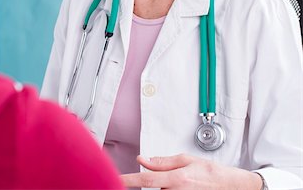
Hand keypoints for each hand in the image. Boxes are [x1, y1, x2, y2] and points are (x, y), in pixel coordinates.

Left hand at [121, 154, 262, 188]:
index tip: (115, 180)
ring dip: (169, 186)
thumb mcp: (186, 160)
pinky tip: (188, 187)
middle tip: (180, 176)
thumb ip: (162, 162)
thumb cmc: (212, 172)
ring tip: (188, 181)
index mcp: (176, 179)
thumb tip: (143, 160)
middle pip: (155, 186)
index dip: (128, 180)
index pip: (145, 180)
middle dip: (162, 179)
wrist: (232, 187)